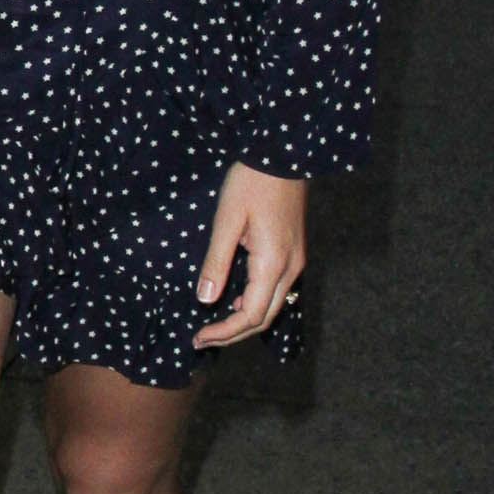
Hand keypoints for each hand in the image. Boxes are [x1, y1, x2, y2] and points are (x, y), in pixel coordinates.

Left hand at [193, 162, 306, 346]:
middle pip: (265, 318)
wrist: (283, 155)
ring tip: (214, 325)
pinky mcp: (293, 253)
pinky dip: (255, 303)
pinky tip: (234, 299)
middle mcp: (290, 269)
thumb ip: (216, 262)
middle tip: (202, 339)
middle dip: (233, 334)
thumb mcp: (227, 220)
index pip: (251, 316)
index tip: (199, 337)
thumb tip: (205, 299)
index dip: (225, 332)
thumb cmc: (252, 182)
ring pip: (273, 307)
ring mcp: (295, 262)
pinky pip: (276, 290)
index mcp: (273, 263)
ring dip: (244, 321)